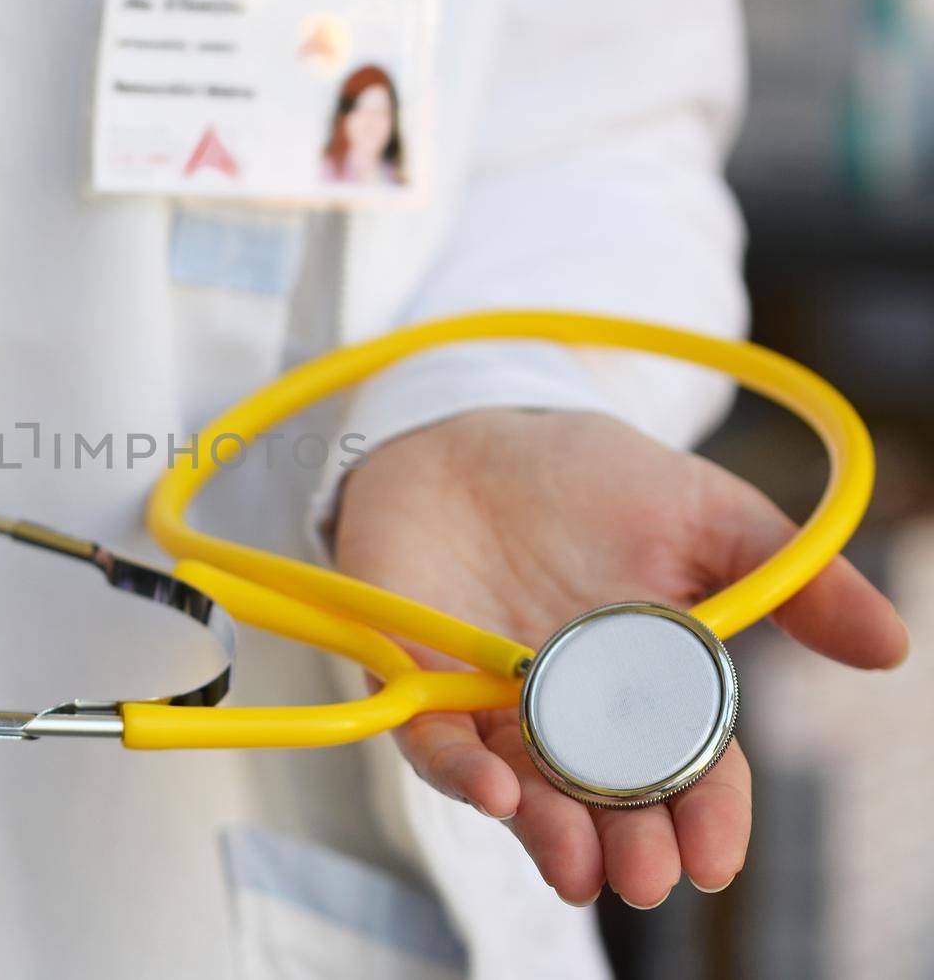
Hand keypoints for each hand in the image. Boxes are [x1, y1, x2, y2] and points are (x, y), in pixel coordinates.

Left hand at [334, 409, 906, 906]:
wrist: (470, 425)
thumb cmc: (590, 477)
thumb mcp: (704, 515)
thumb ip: (788, 577)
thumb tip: (888, 645)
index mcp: (644, 689)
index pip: (684, 773)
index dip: (704, 818)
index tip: (715, 856)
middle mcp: (566, 712)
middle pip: (603, 803)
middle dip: (628, 847)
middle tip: (649, 877)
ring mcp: (489, 700)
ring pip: (523, 792)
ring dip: (550, 834)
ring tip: (579, 867)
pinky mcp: (417, 676)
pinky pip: (433, 741)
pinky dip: (460, 771)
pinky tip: (495, 790)